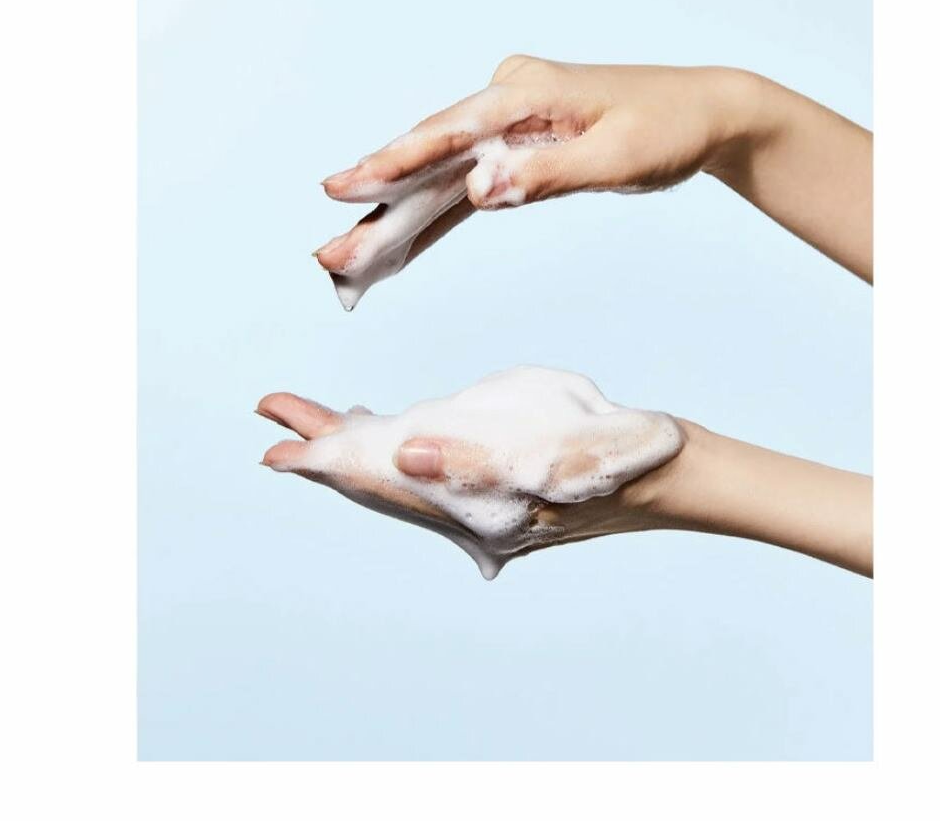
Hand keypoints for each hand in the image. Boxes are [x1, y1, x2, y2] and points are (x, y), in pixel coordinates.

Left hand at [257, 366, 684, 578]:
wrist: (664, 475)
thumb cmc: (616, 448)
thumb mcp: (556, 444)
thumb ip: (475, 459)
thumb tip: (405, 455)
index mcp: (473, 505)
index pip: (380, 483)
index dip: (325, 461)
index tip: (275, 445)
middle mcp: (468, 519)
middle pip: (379, 484)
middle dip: (326, 451)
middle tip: (277, 420)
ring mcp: (483, 512)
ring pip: (401, 480)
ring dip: (356, 451)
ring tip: (316, 425)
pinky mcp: (498, 495)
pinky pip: (430, 476)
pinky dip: (396, 455)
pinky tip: (391, 438)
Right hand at [315, 56, 761, 305]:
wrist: (704, 113)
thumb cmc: (668, 129)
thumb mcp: (618, 158)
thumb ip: (547, 174)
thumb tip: (479, 192)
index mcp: (526, 91)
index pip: (448, 133)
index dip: (392, 166)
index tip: (343, 189)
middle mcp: (507, 98)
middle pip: (431, 159)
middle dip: (380, 210)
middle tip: (329, 257)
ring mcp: (509, 122)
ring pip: (441, 175)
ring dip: (398, 220)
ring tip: (349, 262)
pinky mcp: (517, 146)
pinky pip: (466, 184)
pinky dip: (435, 216)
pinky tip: (400, 245)